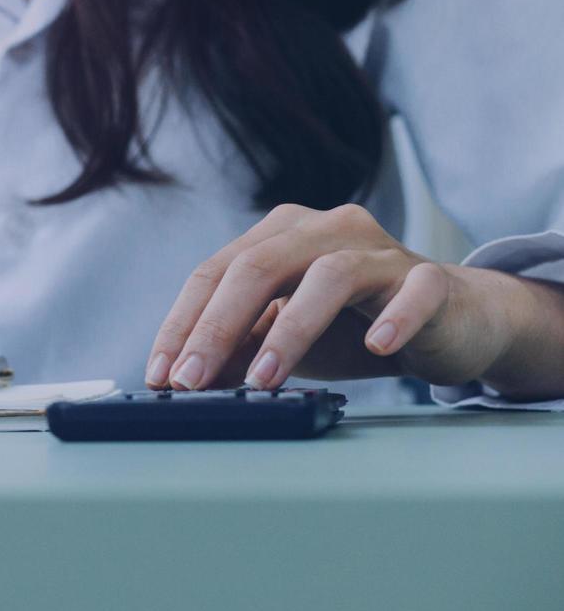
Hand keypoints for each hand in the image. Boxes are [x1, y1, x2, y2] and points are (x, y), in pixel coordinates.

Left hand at [144, 203, 527, 392]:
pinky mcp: (429, 279)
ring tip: (262, 378)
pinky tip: (378, 348)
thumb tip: (185, 379)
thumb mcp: (284, 339)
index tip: (160, 374)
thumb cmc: (355, 326)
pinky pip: (413, 291)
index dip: (182, 324)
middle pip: (257, 267)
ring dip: (290, 330)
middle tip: (192, 381)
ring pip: (328, 276)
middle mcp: (323, 229)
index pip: (215, 272)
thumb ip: (239, 349)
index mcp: (278, 235)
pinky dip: (394, 318)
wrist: (450, 321)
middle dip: (216, 328)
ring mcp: (379, 249)